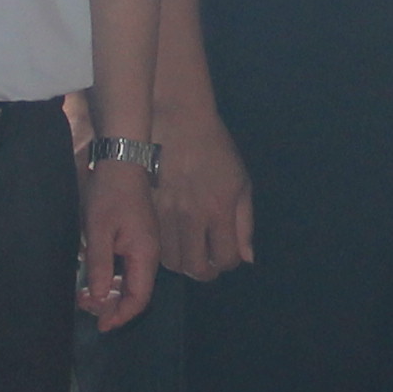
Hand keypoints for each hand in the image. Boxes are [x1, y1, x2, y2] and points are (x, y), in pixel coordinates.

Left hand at [79, 159, 160, 330]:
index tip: (100, 326)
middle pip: (135, 294)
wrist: (122, 162)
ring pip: (130, 282)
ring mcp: (144, 247)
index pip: (138, 299)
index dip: (120, 316)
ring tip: (84, 294)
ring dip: (109, 293)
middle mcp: (149, 255)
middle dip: (110, 306)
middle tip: (82, 305)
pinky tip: (94, 277)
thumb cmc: (109, 195)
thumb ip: (98, 266)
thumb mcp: (98, 231)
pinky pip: (127, 269)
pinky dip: (111, 279)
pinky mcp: (136, 240)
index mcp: (144, 255)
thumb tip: (96, 298)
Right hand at [157, 112, 254, 281]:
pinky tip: (172, 240)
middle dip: (206, 271)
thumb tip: (246, 258)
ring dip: (183, 263)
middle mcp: (190, 216)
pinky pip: (154, 244)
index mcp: (219, 209)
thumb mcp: (240, 181)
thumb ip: (245, 223)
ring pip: (171, 261)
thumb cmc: (214, 149)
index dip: (229, 262)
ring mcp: (165, 214)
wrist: (175, 120)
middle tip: (207, 262)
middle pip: (196, 268)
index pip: (226, 259)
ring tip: (189, 252)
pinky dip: (164, 250)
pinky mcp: (145, 209)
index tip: (227, 255)